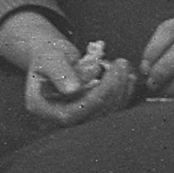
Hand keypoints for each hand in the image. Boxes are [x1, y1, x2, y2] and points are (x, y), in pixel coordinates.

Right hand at [18, 31, 134, 126]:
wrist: (50, 56)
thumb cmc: (46, 54)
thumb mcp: (49, 58)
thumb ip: (59, 72)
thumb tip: (73, 90)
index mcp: (44, 108)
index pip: (74, 112)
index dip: (96, 96)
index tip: (110, 75)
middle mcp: (60, 117)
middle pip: (94, 114)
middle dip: (113, 89)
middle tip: (121, 63)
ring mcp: (77, 116)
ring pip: (106, 112)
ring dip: (121, 88)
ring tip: (123, 64)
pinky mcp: (91, 112)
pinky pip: (111, 108)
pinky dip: (123, 92)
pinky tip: (129, 76)